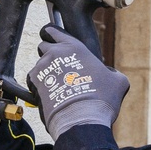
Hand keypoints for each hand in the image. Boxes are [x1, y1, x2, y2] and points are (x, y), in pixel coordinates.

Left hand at [27, 24, 127, 140]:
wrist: (82, 119)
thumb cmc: (101, 99)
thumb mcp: (118, 81)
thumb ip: (112, 72)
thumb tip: (110, 74)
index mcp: (75, 47)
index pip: (54, 30)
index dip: (52, 33)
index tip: (53, 38)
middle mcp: (55, 53)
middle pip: (43, 45)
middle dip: (49, 53)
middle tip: (59, 66)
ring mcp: (42, 67)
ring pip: (39, 64)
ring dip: (46, 72)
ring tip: (58, 86)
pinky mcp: (34, 82)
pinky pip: (32, 79)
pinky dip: (39, 85)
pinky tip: (50, 94)